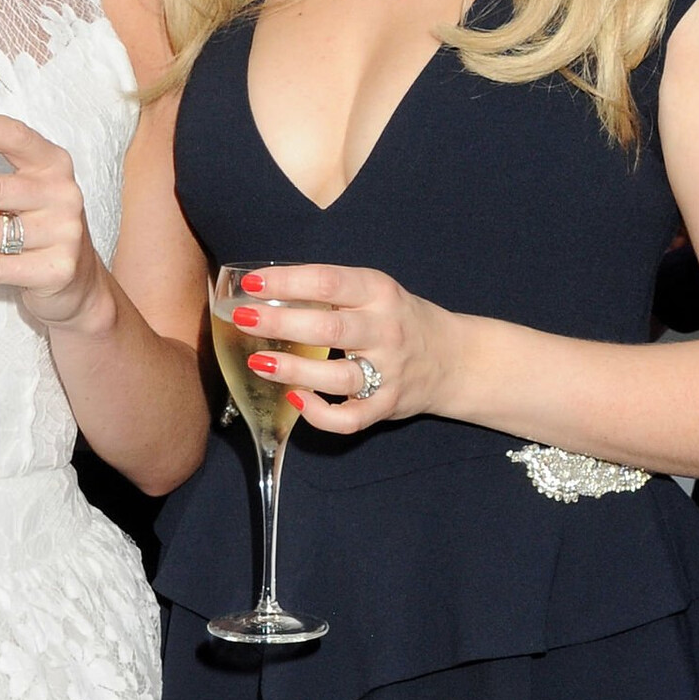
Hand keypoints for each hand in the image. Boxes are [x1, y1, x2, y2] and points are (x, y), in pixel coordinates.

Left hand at [227, 261, 454, 433]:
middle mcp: (386, 329)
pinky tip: (296, 401)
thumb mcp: (374, 292)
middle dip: (281, 322)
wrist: (455, 359)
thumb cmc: (398, 319)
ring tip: (259, 363)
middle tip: (243, 319)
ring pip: (338, 375)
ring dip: (294, 370)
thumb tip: (265, 289)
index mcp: (378, 292)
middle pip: (329, 327)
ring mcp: (389, 371)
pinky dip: (321, 414)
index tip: (251, 284)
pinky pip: (351, 418)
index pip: (328, 281)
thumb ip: (331, 291)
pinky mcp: (387, 405)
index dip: (286, 282)